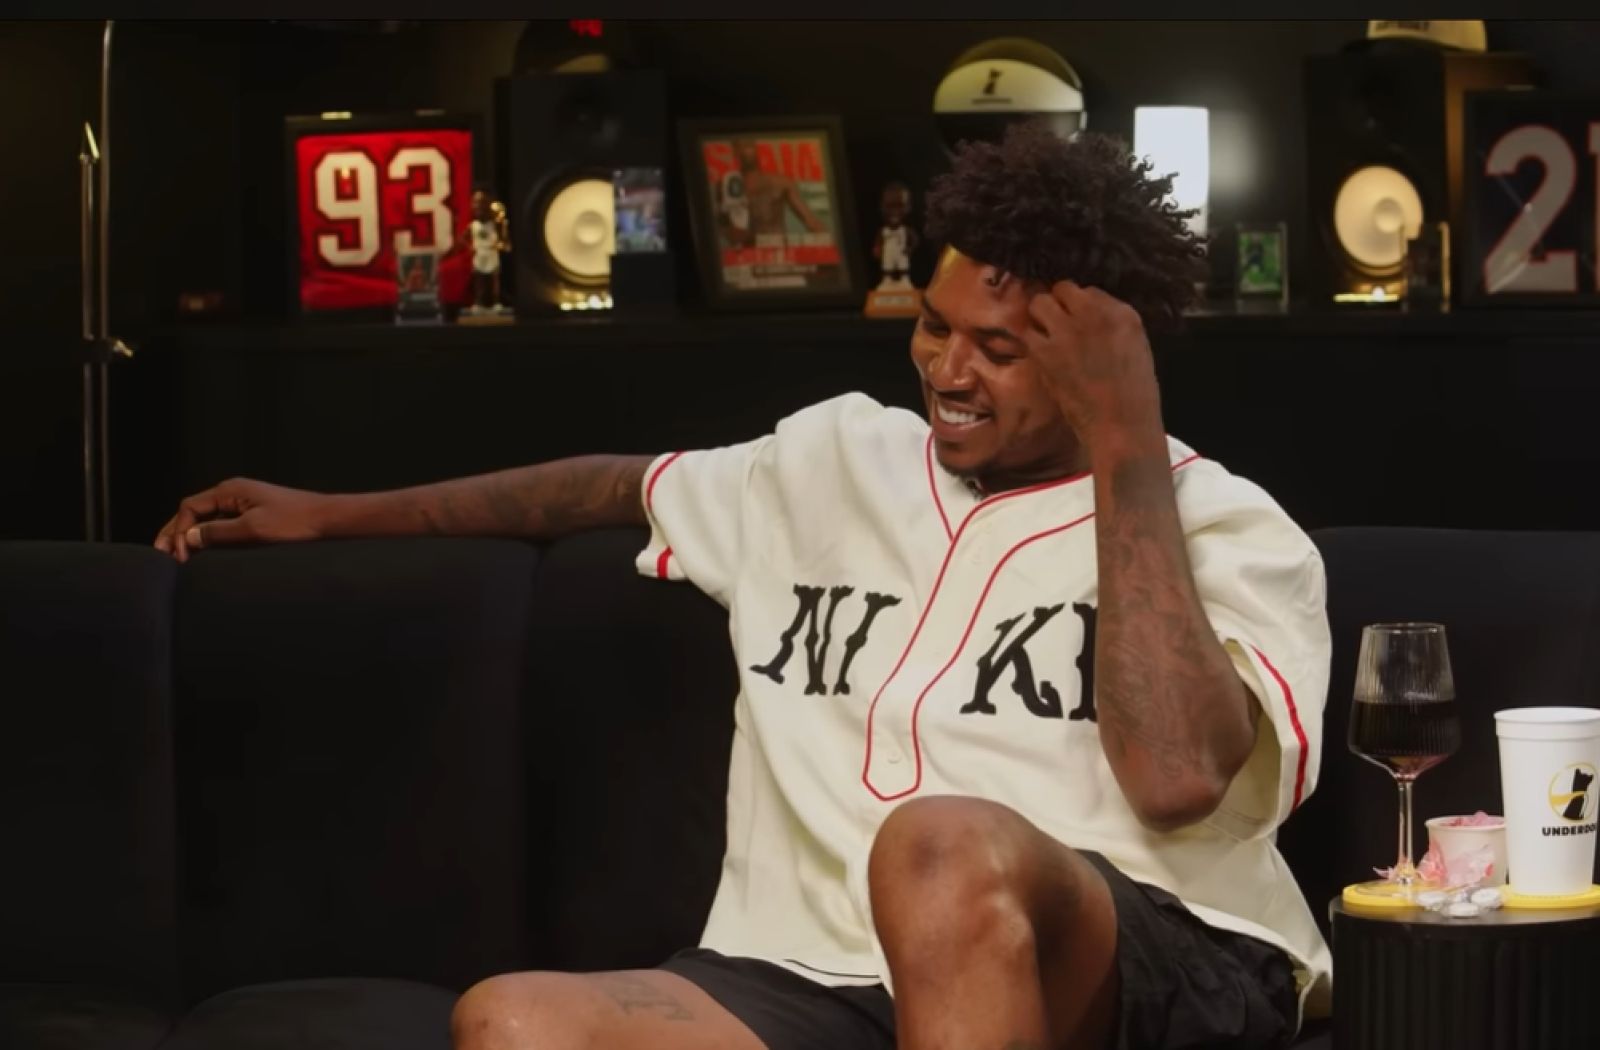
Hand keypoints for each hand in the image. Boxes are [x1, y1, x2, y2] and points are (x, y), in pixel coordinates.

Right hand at [153, 478, 328, 562]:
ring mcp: (243, 503)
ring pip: (206, 519)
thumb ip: (218, 533)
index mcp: (230, 491)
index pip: (189, 507)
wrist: (328, 521)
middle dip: (176, 532)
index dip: (178, 530)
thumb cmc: (295, 523)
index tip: (178, 555)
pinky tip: (204, 553)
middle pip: (193, 511)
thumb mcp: (253, 530)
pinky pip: (222, 525)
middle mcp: (233, 493)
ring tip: (177, 557)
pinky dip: (208, 538)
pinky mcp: (253, 515)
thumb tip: (188, 538)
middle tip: (161, 554)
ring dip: (191, 536)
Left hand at [1024, 281, 1162, 446]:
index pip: (1091, 291)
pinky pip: (1027, 333)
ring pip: (1039, 303)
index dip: (1081, 305)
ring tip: (1047, 336)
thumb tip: (1086, 317)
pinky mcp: (1045, 352)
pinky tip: (1041, 354)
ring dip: (1040, 318)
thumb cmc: (1134, 393)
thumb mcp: (1135, 346)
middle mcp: (1093, 314)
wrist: (1120, 424)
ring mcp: (1066, 331)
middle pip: (1062, 288)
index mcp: (1123, 313)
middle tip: (1058, 323)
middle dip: (1058, 303)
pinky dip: (1032, 342)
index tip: (1079, 319)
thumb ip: (1111, 325)